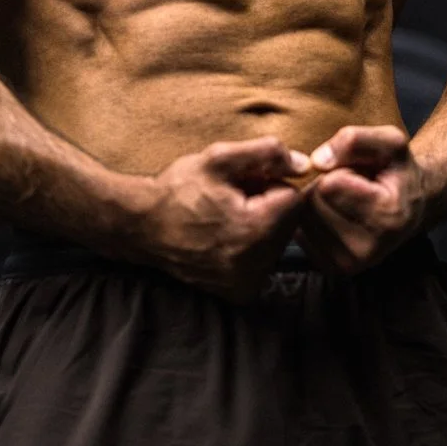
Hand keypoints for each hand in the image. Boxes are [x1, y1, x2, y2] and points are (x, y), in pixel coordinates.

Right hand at [134, 138, 312, 299]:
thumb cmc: (178, 189)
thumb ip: (267, 153)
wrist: (141, 226)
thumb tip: (306, 164)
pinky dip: (252, 247)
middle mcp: (254, 263)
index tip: (244, 183)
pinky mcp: (239, 292)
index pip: (293, 198)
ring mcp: (245, 282)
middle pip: (288, 223)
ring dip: (261, 226)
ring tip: (227, 216)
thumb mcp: (220, 158)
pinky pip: (264, 261)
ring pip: (278, 242)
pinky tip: (225, 237)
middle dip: (268, 205)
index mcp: (254, 229)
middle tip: (233, 198)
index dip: (270, 183)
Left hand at [296, 124, 428, 275]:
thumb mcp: (388, 141)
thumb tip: (317, 161)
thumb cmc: (397, 170)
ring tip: (345, 201)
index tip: (359, 174)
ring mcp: (349, 264)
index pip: (330, 185)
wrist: (410, 206)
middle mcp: (368, 249)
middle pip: (313, 203)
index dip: (340, 170)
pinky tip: (335, 215)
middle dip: (325, 186)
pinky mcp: (332, 268)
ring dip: (317, 203)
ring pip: (303, 219)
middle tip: (352, 187)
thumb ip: (355, 140)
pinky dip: (312, 220)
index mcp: (387, 217)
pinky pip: (300, 233)